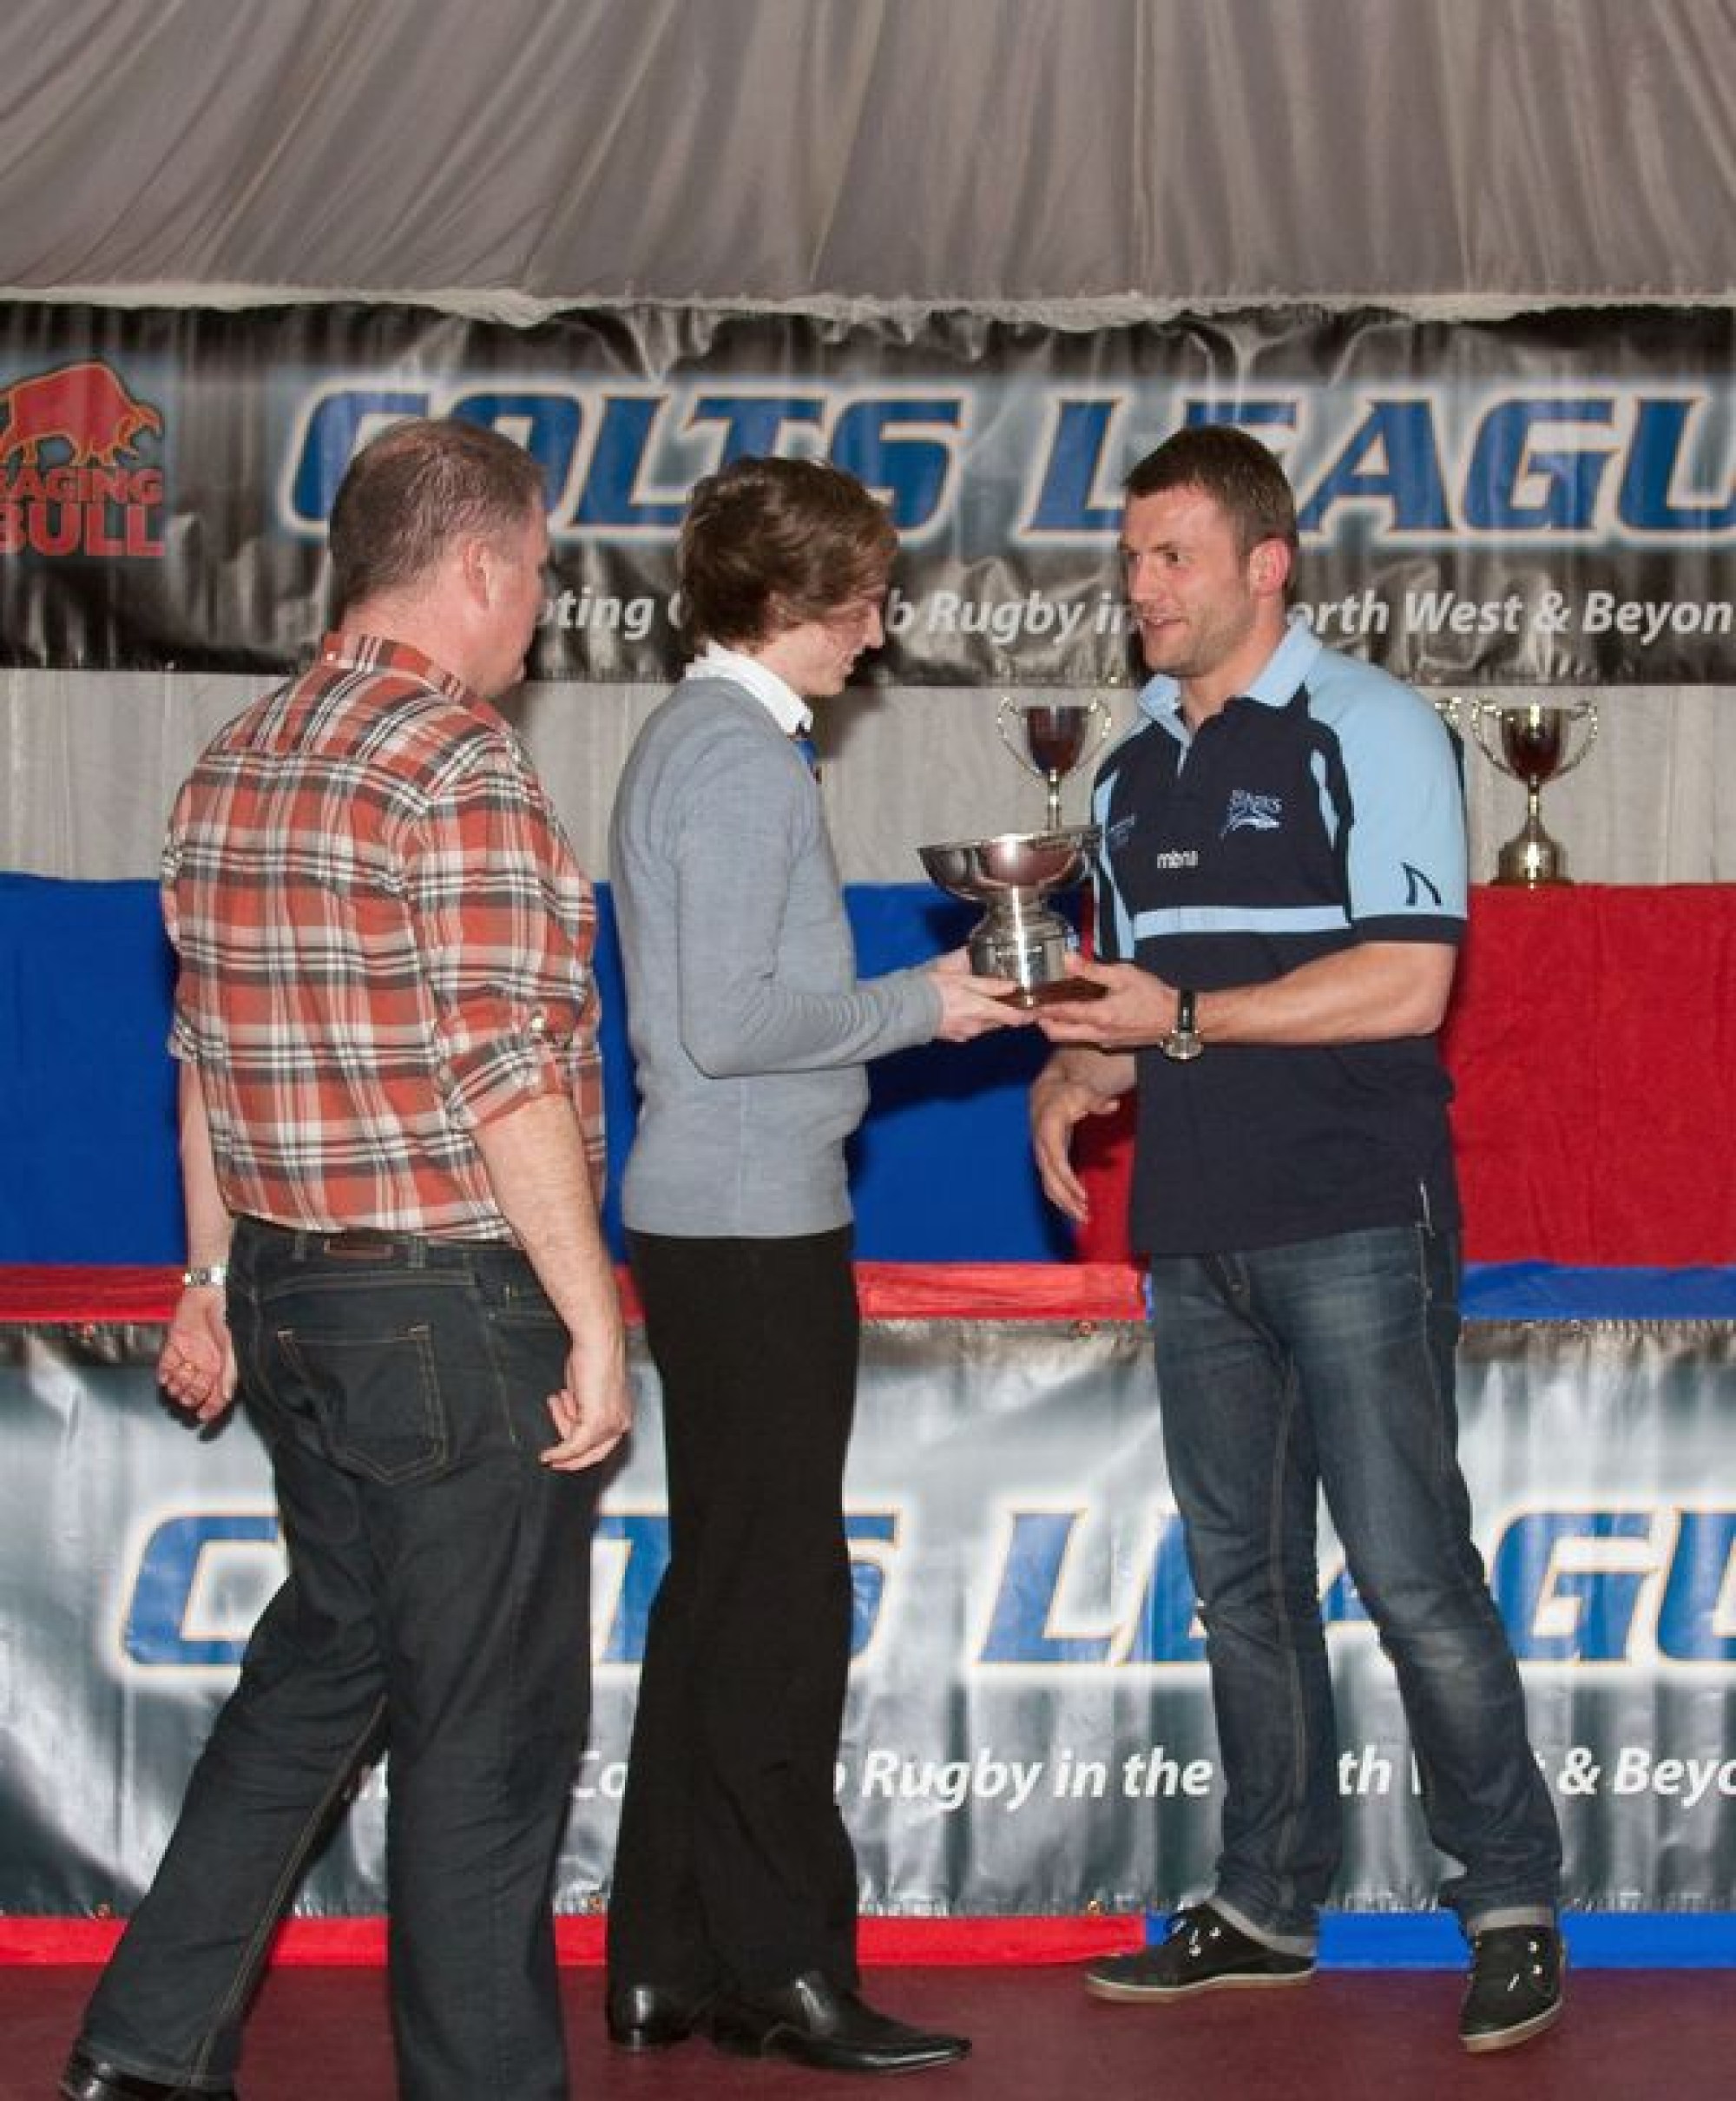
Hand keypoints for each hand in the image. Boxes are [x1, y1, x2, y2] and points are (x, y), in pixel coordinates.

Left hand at [156, 1288, 237, 1423]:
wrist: (209, 1292)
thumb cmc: (228, 1316)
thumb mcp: (233, 1347)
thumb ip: (229, 1373)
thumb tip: (225, 1396)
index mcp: (223, 1366)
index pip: (218, 1394)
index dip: (211, 1407)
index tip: (203, 1416)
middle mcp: (206, 1364)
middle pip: (197, 1390)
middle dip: (191, 1397)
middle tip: (187, 1398)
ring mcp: (190, 1355)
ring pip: (180, 1380)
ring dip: (177, 1387)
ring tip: (176, 1388)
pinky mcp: (174, 1345)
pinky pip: (166, 1365)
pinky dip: (164, 1374)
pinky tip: (165, 1378)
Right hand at [540, 1341, 633, 1470]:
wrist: (596, 1342)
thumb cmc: (593, 1357)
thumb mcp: (587, 1391)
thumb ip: (583, 1409)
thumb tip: (571, 1420)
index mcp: (622, 1414)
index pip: (602, 1445)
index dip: (582, 1454)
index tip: (564, 1456)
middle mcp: (620, 1422)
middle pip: (591, 1451)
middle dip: (569, 1457)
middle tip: (552, 1457)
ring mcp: (610, 1424)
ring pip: (579, 1446)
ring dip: (560, 1426)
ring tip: (556, 1401)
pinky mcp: (596, 1423)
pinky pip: (573, 1446)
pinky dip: (558, 1452)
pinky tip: (547, 1454)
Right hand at [931, 969, 1033, 1039]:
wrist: (907, 1008)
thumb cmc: (934, 989)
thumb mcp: (963, 980)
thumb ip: (989, 985)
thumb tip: (1011, 986)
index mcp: (981, 1010)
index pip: (1014, 1018)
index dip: (1028, 1015)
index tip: (1038, 1010)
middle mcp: (977, 1026)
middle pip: (1001, 1021)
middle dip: (1006, 1011)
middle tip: (1012, 999)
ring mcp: (966, 1034)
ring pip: (986, 1024)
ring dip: (988, 1015)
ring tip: (982, 1000)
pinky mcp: (956, 1037)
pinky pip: (972, 1028)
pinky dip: (973, 1019)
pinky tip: (964, 1009)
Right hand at [1030, 1057, 1126, 1221]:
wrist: (1046, 1097)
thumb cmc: (1066, 1095)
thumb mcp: (1082, 1093)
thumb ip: (1097, 1102)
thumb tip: (1114, 1105)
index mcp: (1047, 1131)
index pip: (1056, 1162)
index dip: (1068, 1181)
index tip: (1083, 1196)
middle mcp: (1041, 1147)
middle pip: (1051, 1180)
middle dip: (1067, 1200)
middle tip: (1085, 1215)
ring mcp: (1041, 1157)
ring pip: (1049, 1186)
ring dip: (1065, 1204)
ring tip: (1084, 1218)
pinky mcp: (1046, 1164)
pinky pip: (1051, 1185)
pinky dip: (1063, 1199)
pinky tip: (1076, 1209)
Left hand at [1036, 954, 1177, 1049]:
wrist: (1176, 1019)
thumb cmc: (1152, 995)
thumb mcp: (1123, 974)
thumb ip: (1092, 969)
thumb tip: (1066, 959)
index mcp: (1098, 1016)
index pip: (1059, 1013)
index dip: (1040, 1007)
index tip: (1026, 1001)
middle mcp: (1097, 1034)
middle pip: (1057, 1034)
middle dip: (1042, 1022)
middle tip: (1035, 1007)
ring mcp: (1103, 1042)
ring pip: (1070, 1038)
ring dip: (1058, 1025)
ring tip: (1052, 1007)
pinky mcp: (1111, 1044)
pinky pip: (1085, 1038)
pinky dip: (1075, 1028)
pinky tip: (1079, 1013)